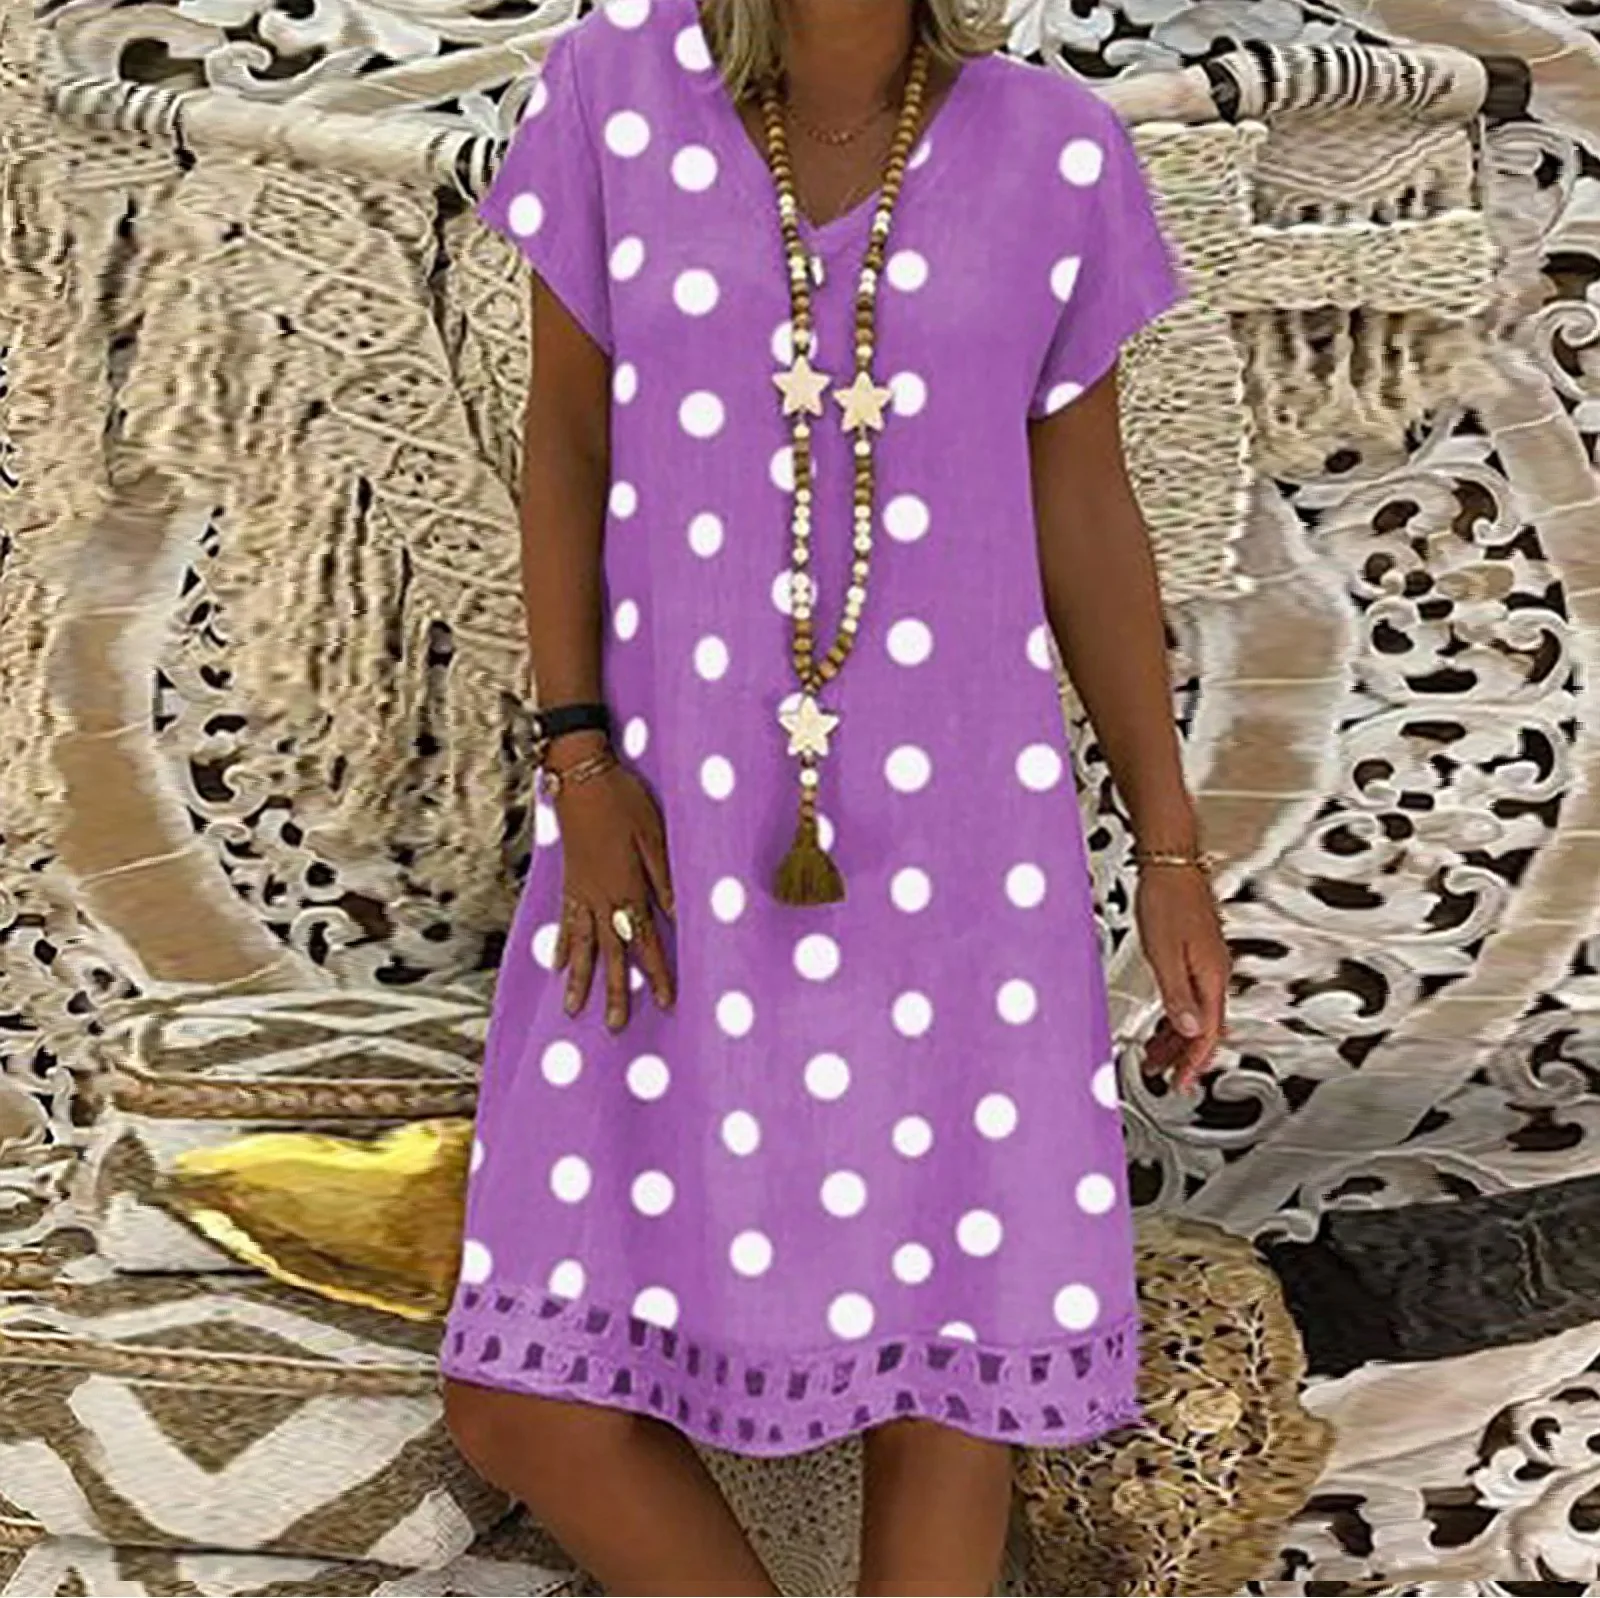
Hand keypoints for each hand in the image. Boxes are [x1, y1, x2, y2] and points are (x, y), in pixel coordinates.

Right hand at [552, 755, 674, 1031]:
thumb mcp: (654, 835)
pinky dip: (563, 946)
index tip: (665, 1002)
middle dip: (614, 991)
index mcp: (628, 888)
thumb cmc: (624, 801)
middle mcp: (602, 898)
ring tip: (574, 1010)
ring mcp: (581, 892)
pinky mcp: (569, 883)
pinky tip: (559, 966)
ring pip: (583, 945)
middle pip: (611, 953)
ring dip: (581, 979)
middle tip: (616, 1027)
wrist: (580, 776)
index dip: (656, 972)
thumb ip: (664, 878)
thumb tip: (678, 916)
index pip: (646, 940)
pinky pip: (565, 922)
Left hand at [1135, 866, 1228, 1093]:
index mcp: (1211, 976)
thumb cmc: (1167, 899)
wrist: (1171, 864)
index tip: (1183, 1081)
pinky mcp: (1196, 953)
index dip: (1195, 1061)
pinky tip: (1163, 1019)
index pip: (1209, 1032)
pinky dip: (1177, 1013)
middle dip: (1185, 1055)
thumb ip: (1177, 996)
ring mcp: (1207, 962)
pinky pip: (1191, 995)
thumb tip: (1190, 1030)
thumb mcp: (1164, 954)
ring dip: (1178, 1036)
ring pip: (1197, 1012)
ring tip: (1157, 1053)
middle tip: (1167, 1074)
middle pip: (1205, 1026)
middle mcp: (1215, 971)